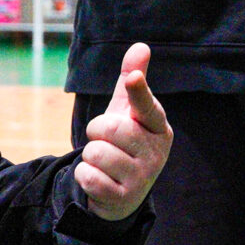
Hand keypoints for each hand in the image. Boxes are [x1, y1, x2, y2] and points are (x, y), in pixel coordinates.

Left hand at [75, 42, 168, 219]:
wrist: (122, 191)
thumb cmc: (125, 142)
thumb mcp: (128, 112)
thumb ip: (133, 80)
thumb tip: (141, 45)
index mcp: (158, 127)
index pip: (147, 106)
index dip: (138, 91)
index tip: (132, 78)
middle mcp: (156, 152)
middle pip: (109, 127)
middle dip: (95, 130)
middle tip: (105, 140)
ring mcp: (142, 177)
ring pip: (96, 152)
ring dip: (90, 156)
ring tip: (104, 162)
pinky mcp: (123, 198)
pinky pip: (89, 176)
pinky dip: (85, 175)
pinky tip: (99, 179)